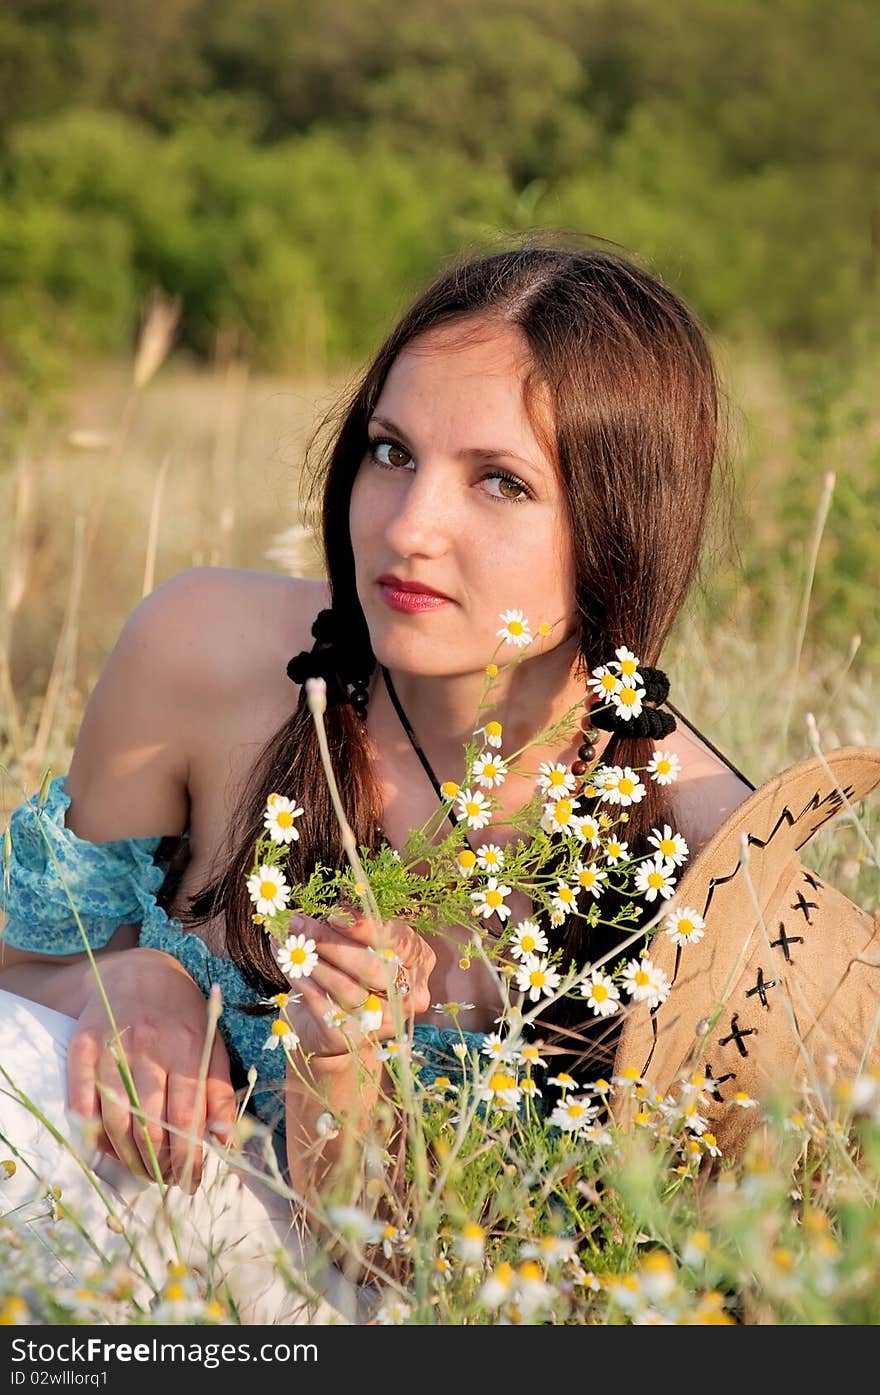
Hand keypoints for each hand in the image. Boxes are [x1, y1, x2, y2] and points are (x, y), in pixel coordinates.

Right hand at [66, 947, 236, 1190]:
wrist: (139, 970)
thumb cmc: (182, 1014)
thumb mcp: (212, 1044)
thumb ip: (220, 1092)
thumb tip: (226, 1143)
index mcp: (188, 1048)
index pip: (188, 1118)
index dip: (190, 1159)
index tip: (192, 1183)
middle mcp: (150, 1048)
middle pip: (150, 1125)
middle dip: (158, 1165)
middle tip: (164, 1180)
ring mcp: (113, 1047)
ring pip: (115, 1120)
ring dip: (127, 1157)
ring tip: (140, 1171)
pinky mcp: (83, 1046)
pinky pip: (81, 1102)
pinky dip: (91, 1133)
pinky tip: (105, 1148)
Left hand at [277, 909, 435, 1058]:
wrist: (337, 1028)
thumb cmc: (354, 974)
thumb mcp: (364, 945)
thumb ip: (356, 928)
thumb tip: (328, 913)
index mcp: (419, 962)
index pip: (399, 941)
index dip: (366, 928)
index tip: (333, 915)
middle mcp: (409, 996)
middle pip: (371, 966)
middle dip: (330, 942)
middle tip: (299, 924)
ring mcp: (382, 1021)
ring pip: (345, 987)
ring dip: (313, 961)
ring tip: (289, 942)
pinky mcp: (351, 1038)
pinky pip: (323, 1006)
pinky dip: (302, 982)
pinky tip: (289, 966)